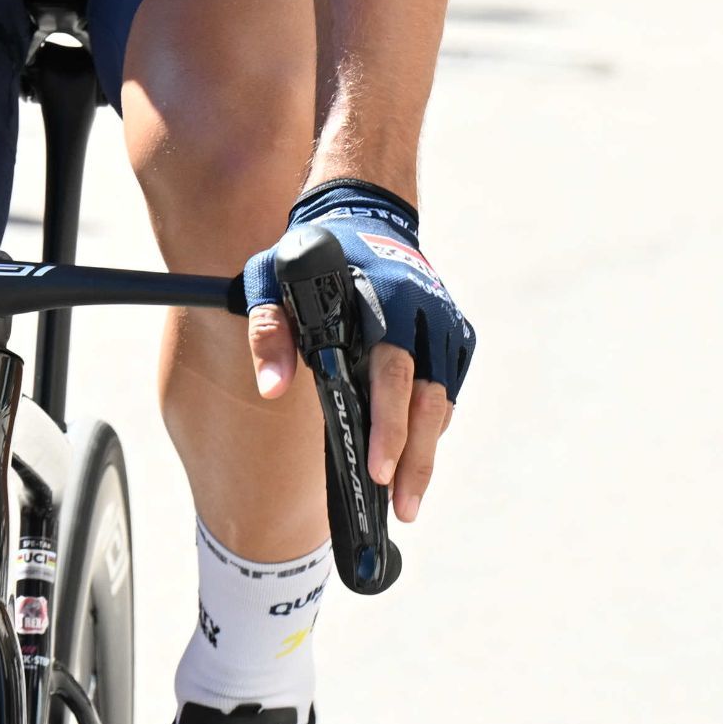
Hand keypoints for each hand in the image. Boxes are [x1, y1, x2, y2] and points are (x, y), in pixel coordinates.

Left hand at [242, 182, 468, 525]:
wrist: (364, 215)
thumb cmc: (310, 256)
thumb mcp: (272, 278)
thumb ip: (268, 330)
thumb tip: (271, 390)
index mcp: (381, 299)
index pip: (392, 373)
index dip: (388, 425)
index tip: (376, 470)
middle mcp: (421, 312)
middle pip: (427, 397)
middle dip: (416, 458)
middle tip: (403, 509)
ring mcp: (442, 322)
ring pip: (443, 398)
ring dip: (429, 451)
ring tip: (409, 500)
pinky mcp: (454, 332)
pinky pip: (448, 388)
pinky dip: (434, 425)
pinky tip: (416, 459)